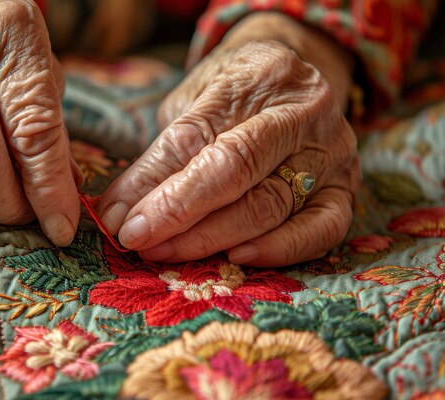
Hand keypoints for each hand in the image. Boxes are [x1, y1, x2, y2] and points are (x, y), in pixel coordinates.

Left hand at [98, 15, 359, 265]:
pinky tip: (238, 258)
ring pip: (270, 205)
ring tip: (168, 253)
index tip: (120, 221)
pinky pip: (321, 229)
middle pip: (235, 172)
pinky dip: (280, 249)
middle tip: (140, 242)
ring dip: (212, 238)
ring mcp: (332, 151)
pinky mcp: (347, 187)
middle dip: (180, 215)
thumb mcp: (191, 105)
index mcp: (260, 76)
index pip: (197, 138)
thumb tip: (118, 216)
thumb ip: (159, 158)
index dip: (155, 186)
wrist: (295, 80)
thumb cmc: (234, 93)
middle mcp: (304, 111)